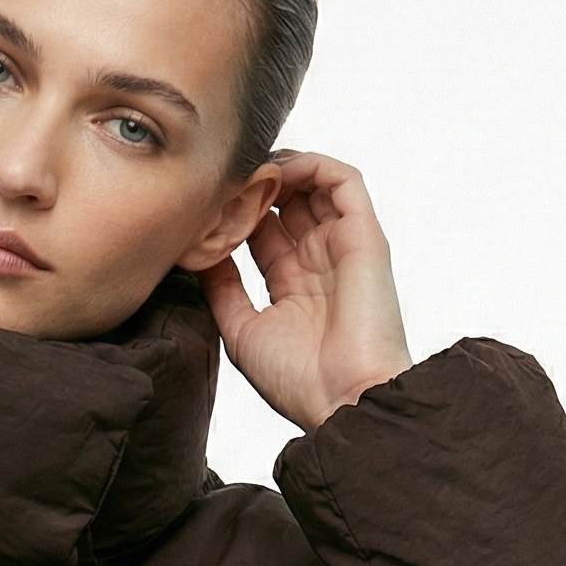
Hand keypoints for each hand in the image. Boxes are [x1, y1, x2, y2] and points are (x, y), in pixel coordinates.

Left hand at [197, 152, 413, 432]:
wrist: (343, 401)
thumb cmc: (299, 382)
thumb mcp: (242, 331)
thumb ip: (223, 290)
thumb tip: (200, 252)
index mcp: (294, 286)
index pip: (264, 232)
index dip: (236, 214)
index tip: (206, 206)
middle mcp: (319, 262)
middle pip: (287, 203)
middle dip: (255, 185)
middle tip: (224, 178)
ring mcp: (343, 247)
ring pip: (314, 184)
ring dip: (281, 168)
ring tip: (248, 169)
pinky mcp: (365, 236)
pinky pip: (344, 181)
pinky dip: (312, 165)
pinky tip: (278, 170)